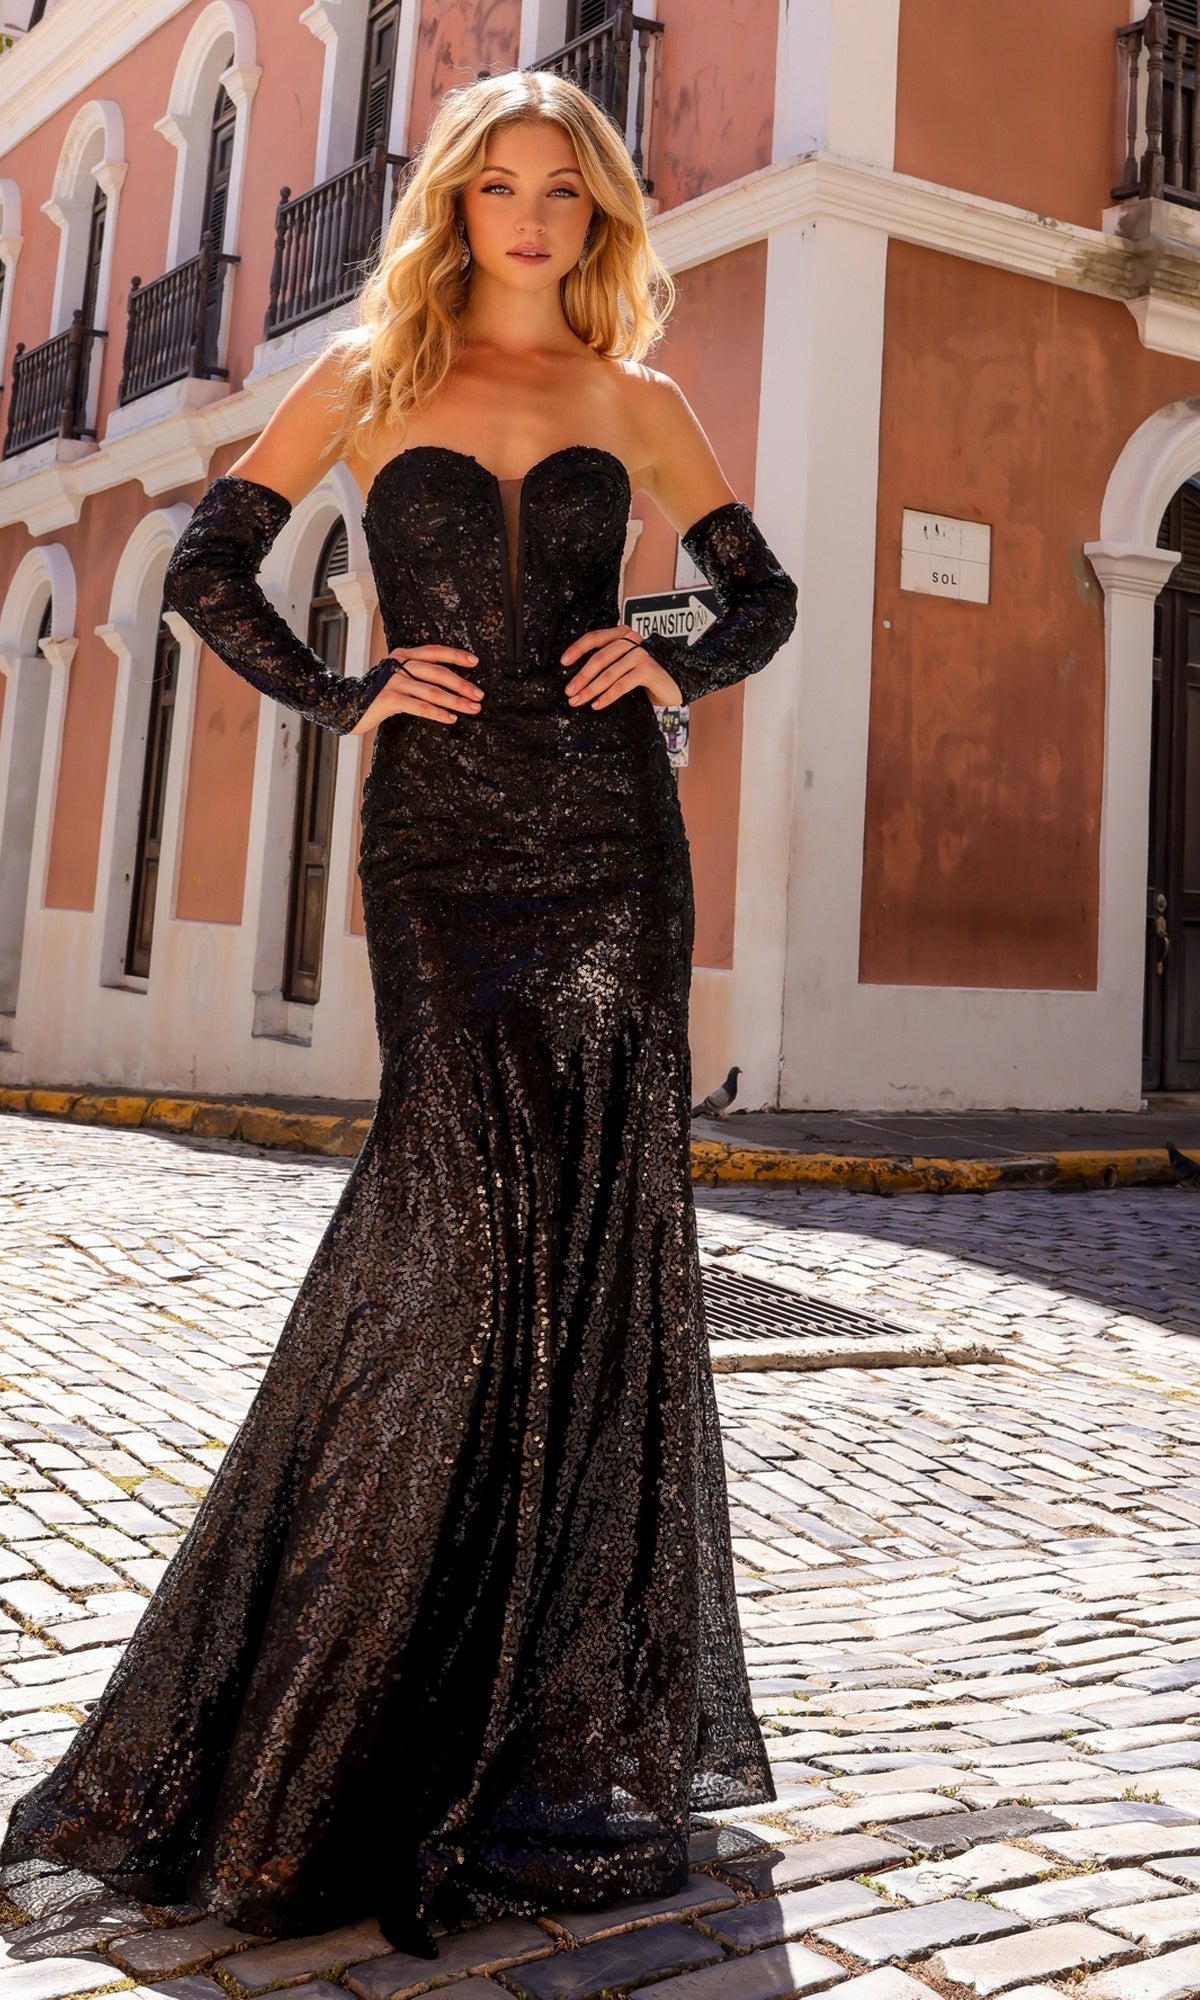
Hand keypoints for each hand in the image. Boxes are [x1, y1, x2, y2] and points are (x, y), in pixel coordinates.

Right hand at [349, 644, 483, 733]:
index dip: (455, 655)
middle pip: (438, 672)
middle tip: (479, 695)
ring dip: (456, 701)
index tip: (474, 661)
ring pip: (432, 690)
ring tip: (472, 709)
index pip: (434, 651)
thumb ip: (415, 674)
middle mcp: (398, 664)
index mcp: (402, 655)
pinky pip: (420, 706)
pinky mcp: (390, 699)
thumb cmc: (376, 694)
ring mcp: (394, 681)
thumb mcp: (395, 677)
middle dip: (462, 684)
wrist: (344, 706)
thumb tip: (449, 682)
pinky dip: (438, 712)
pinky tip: (451, 718)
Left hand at [560, 625, 682, 710]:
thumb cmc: (645, 676)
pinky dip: (607, 696)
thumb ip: (607, 663)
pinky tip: (597, 704)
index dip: (577, 649)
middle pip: (599, 657)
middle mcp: (631, 641)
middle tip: (570, 691)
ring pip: (609, 673)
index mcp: (622, 635)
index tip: (563, 662)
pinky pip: (622, 684)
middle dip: (581, 677)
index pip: (595, 638)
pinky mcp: (648, 670)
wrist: (673, 684)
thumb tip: (578, 678)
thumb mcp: (623, 665)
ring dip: (591, 689)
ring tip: (579, 700)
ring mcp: (641, 654)